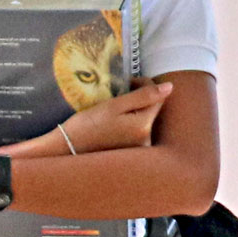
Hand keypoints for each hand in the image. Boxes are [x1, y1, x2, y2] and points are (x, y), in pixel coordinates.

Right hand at [58, 77, 174, 152]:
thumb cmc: (87, 125)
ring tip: (115, 107)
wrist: (67, 149)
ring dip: (135, 109)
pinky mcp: (132, 154)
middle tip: (121, 92)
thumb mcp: (113, 106)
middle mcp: (147, 140)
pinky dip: (130, 122)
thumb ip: (143, 96)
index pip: (158, 97)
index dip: (144, 84)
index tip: (126, 82)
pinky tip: (114, 122)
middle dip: (140, 97)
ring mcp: (140, 149)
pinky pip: (138, 131)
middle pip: (152, 109)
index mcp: (144, 126)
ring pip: (145, 119)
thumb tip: (170, 87)